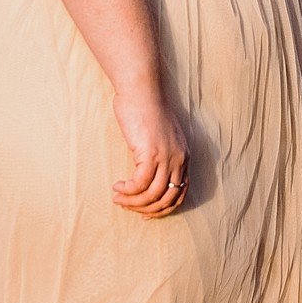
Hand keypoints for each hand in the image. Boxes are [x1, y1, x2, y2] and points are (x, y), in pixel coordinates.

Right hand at [110, 86, 189, 217]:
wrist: (140, 90)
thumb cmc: (145, 109)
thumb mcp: (159, 135)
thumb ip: (159, 154)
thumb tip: (146, 173)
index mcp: (183, 156)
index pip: (180, 193)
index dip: (162, 208)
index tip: (145, 212)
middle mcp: (179, 159)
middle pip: (167, 199)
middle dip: (145, 209)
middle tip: (127, 206)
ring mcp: (167, 157)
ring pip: (153, 195)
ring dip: (133, 202)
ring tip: (118, 199)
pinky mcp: (151, 153)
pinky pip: (140, 184)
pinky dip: (128, 191)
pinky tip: (117, 187)